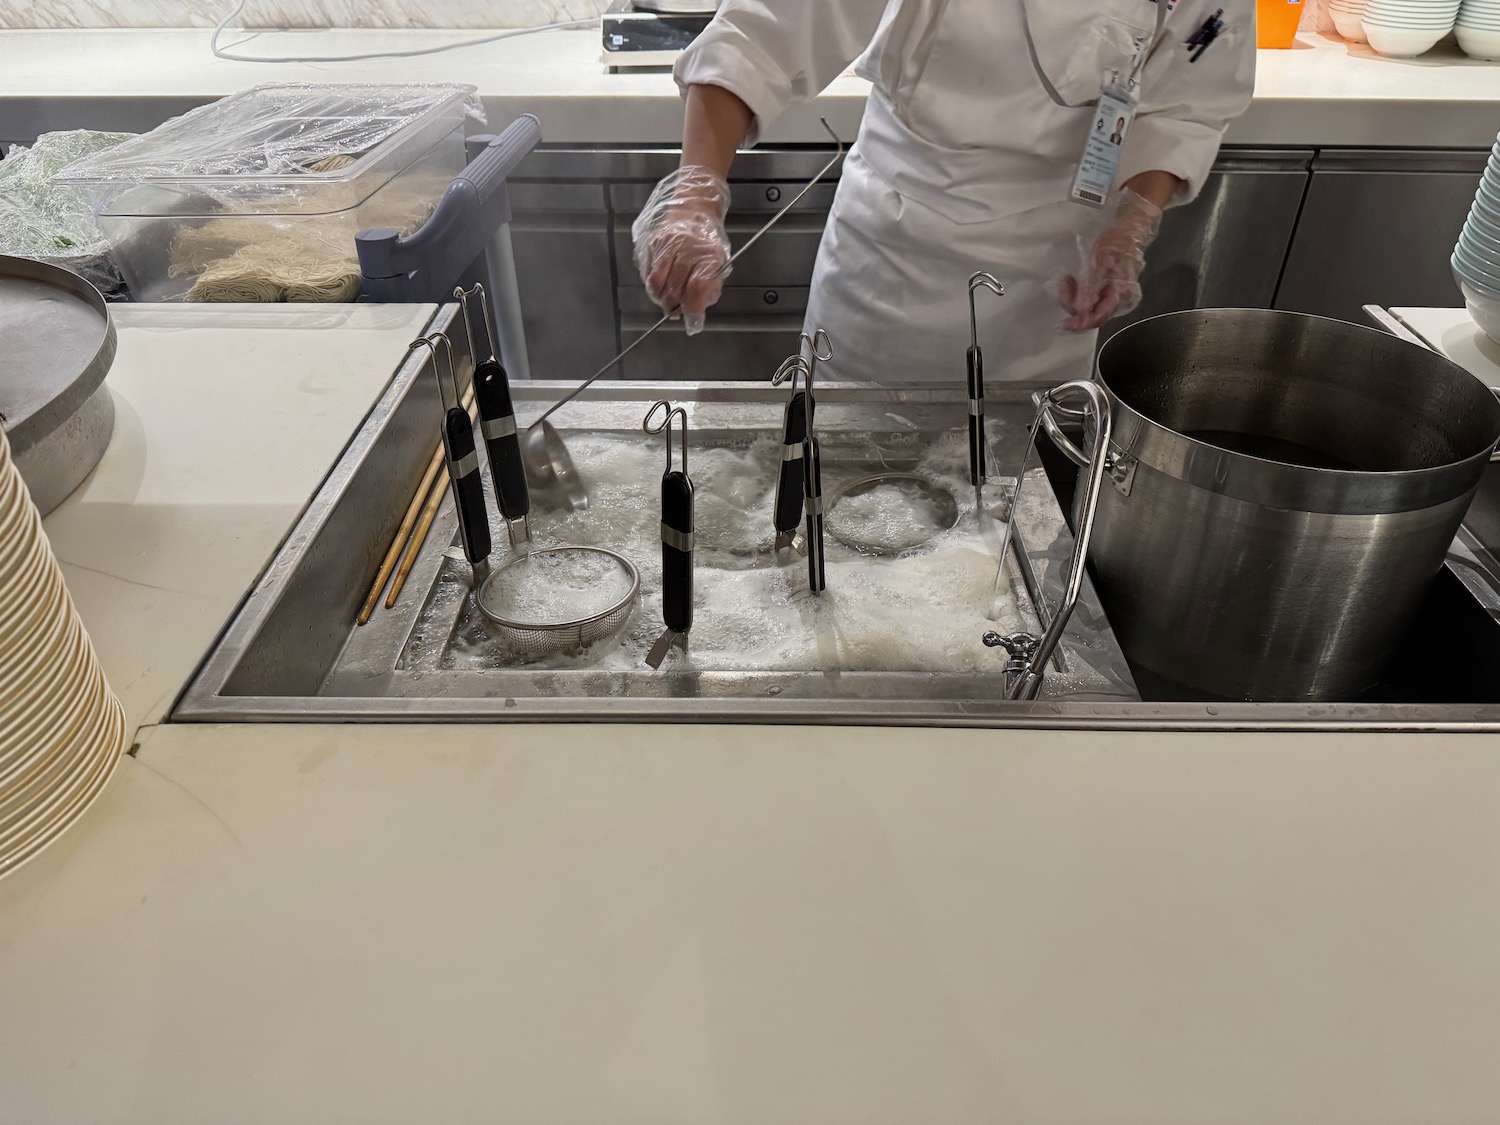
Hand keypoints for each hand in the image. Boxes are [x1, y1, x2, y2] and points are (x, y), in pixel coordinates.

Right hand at [631, 166, 731, 335]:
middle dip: (674, 306)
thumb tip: (697, 311)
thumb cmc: (707, 238)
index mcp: (707, 253)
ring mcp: (665, 245)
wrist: (693, 207)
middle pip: (674, 288)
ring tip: (666, 301)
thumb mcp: (719, 261)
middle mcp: (685, 248)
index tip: (693, 321)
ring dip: (660, 298)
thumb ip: (710, 286)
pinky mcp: (650, 243)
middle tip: (676, 312)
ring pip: (656, 282)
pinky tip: (660, 285)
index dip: (693, 308)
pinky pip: (647, 272)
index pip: (697, 287)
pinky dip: (652, 285)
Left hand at [1058, 188, 1163, 332]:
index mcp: (1120, 294)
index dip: (1079, 323)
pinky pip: (1089, 298)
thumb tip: (1081, 310)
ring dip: (1073, 296)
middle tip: (1064, 283)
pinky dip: (1078, 291)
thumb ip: (1091, 287)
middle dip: (1073, 303)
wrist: (1130, 230)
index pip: (1097, 318)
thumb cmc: (1117, 243)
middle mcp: (1117, 299)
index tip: (1062, 324)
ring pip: (1088, 306)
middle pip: (1091, 314)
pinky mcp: (1106, 290)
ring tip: (1067, 280)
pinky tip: (1071, 281)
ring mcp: (1111, 295)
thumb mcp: (1100, 262)